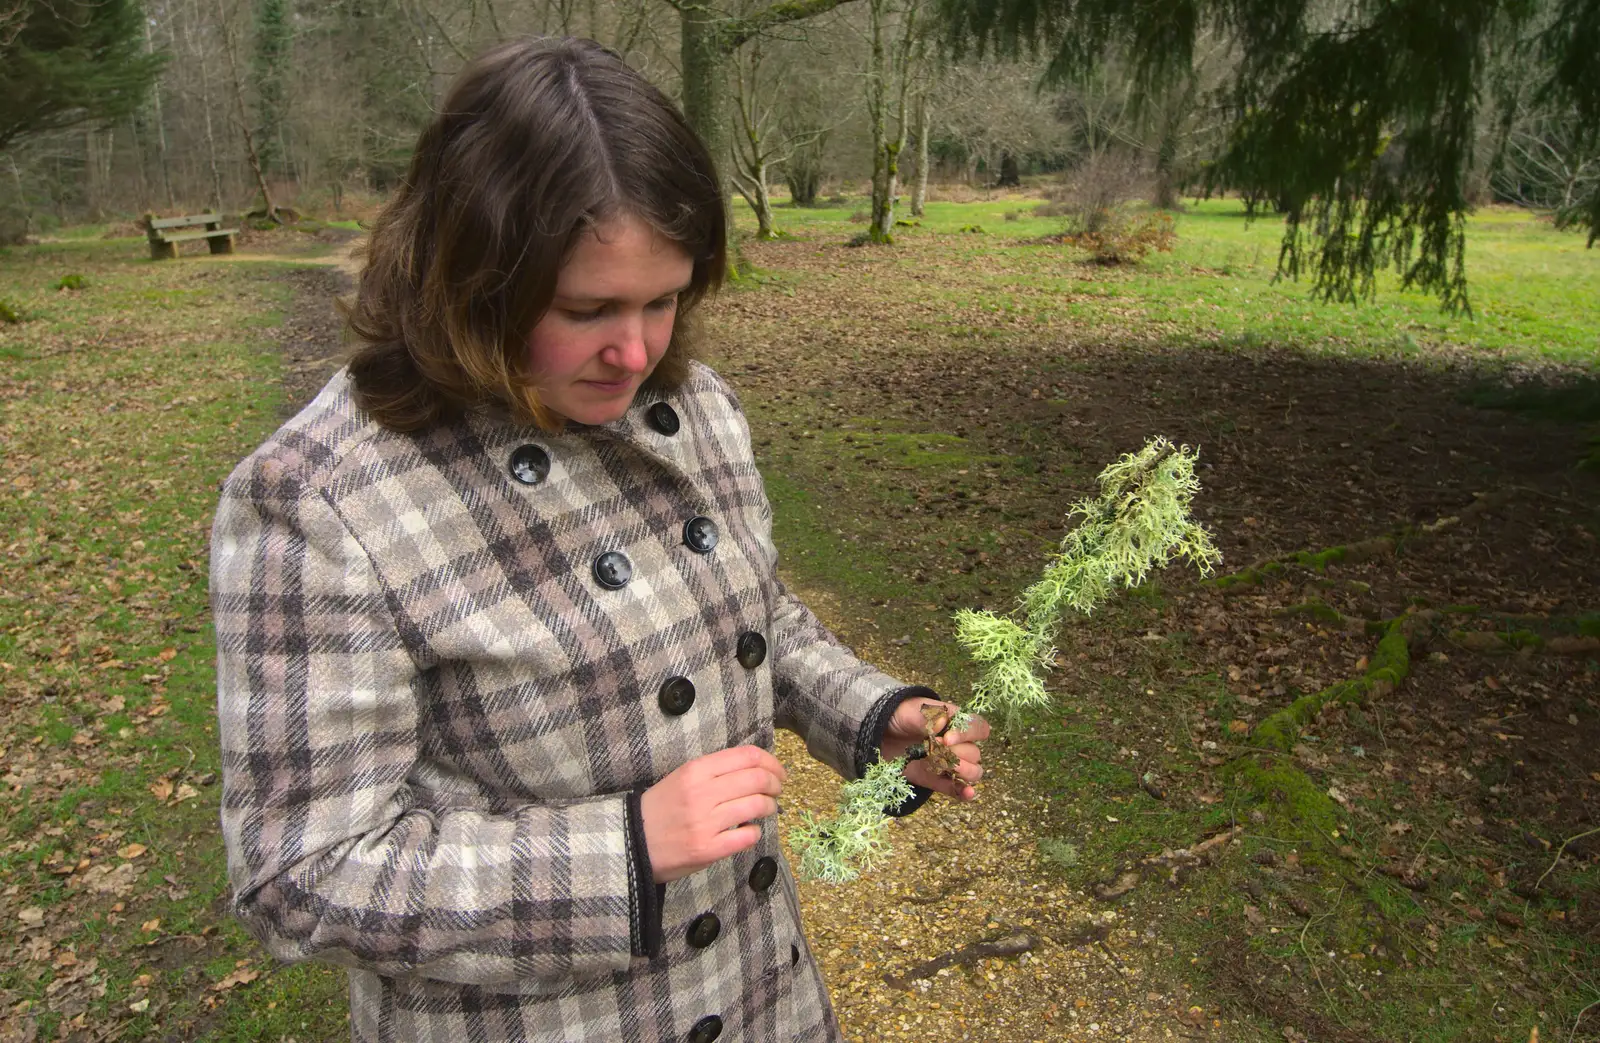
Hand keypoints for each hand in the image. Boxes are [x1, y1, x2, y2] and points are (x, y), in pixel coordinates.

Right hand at [639, 745, 786, 882]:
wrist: (632, 842)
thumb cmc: (661, 808)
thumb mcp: (682, 778)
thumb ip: (715, 771)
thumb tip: (756, 769)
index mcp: (696, 770)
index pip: (747, 756)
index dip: (771, 762)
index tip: (778, 771)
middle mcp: (702, 793)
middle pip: (757, 779)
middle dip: (776, 784)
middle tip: (778, 790)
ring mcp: (706, 823)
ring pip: (757, 806)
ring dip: (770, 806)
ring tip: (767, 809)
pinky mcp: (708, 850)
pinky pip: (747, 836)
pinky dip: (755, 831)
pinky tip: (749, 830)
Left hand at [879, 698, 989, 800]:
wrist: (879, 733)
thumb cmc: (898, 716)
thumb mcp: (908, 711)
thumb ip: (926, 716)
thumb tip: (942, 724)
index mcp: (956, 722)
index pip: (978, 727)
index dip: (968, 734)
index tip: (946, 739)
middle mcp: (957, 744)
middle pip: (974, 753)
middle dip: (957, 754)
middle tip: (933, 751)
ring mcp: (948, 763)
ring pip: (973, 771)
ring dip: (963, 772)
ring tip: (943, 767)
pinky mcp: (937, 780)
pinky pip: (957, 789)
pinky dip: (964, 792)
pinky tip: (967, 793)